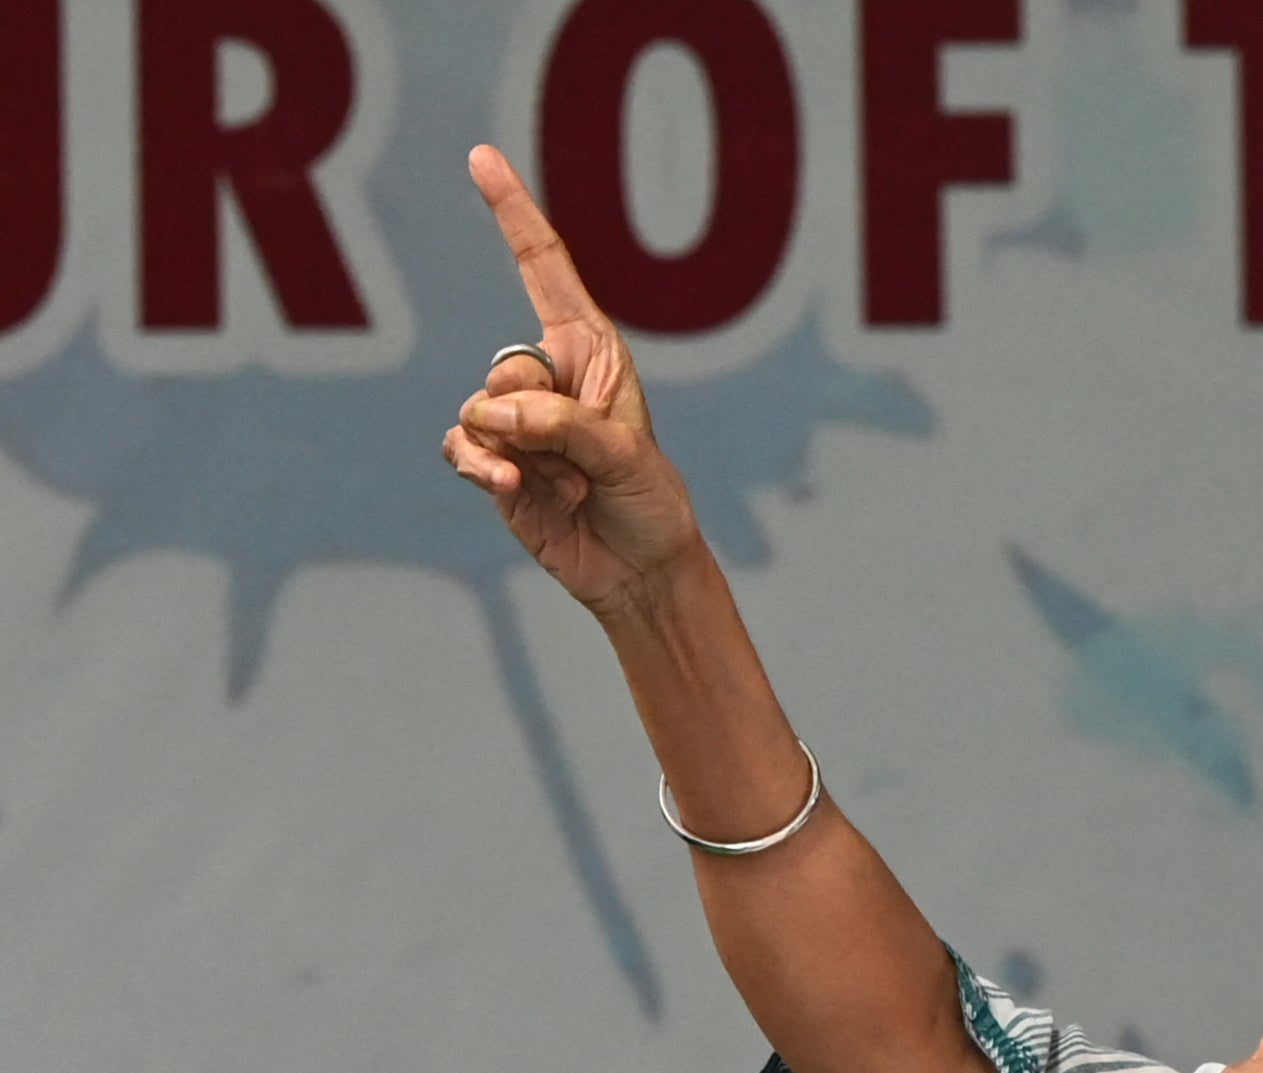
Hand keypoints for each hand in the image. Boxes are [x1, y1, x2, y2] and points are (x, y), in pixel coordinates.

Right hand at [441, 144, 700, 619]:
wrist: (637, 570)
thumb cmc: (648, 503)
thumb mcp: (624, 459)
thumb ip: (563, 427)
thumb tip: (493, 413)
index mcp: (593, 351)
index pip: (544, 268)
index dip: (513, 212)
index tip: (481, 157)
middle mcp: (550, 376)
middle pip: (505, 369)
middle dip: (534, 418)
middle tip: (575, 458)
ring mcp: (517, 419)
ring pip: (477, 412)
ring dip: (512, 452)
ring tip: (555, 484)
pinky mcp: (493, 462)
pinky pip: (460, 447)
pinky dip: (480, 469)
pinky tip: (512, 493)